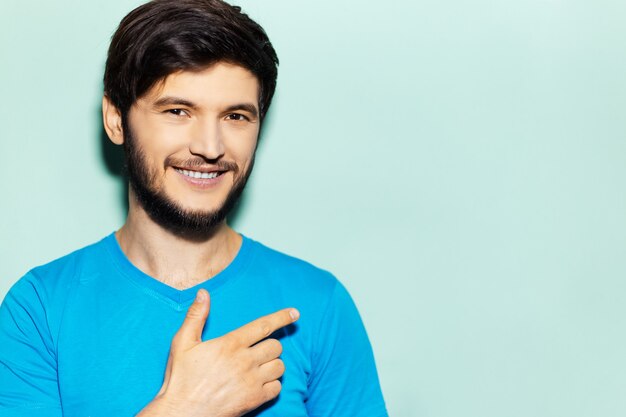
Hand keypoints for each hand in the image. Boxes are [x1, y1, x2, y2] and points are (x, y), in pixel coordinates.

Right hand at [138, 289, 298, 416]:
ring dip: (273, 365)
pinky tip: (259, 384)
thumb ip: (196, 316)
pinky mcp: (255, 399)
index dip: (282, 317)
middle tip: (259, 352)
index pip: (263, 326)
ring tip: (259, 367)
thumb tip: (203, 293)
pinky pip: (277, 387)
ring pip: (279, 366)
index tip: (295, 313)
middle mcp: (244, 361)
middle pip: (276, 346)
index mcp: (230, 344)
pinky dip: (272, 385)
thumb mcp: (182, 344)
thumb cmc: (181, 379)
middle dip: (271, 346)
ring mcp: (252, 381)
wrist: (182, 413)